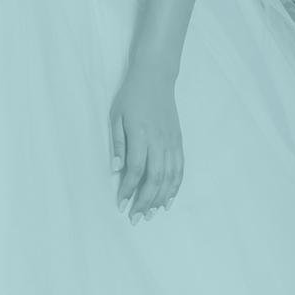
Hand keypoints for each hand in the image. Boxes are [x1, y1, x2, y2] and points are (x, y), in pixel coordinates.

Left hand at [109, 67, 181, 221]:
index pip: (136, 169)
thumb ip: (117, 143)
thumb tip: (115, 169)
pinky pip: (179, 168)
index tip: (120, 203)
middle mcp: (159, 140)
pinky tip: (168, 199)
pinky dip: (175, 187)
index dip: (128, 189)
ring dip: (160, 199)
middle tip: (135, 218)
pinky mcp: (178, 141)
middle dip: (144, 201)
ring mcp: (171, 141)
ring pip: (170, 177)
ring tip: (150, 214)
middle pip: (155, 178)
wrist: (155, 76)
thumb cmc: (132, 95)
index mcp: (141, 134)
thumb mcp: (117, 115)